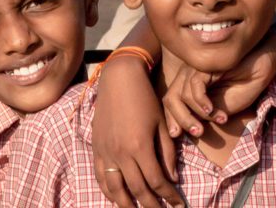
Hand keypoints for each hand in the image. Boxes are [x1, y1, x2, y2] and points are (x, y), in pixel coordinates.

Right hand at [91, 57, 183, 207]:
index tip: (178, 205)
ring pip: (115, 189)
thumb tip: (172, 178)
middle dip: (151, 205)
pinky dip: (108, 191)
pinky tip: (117, 198)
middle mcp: (120, 153)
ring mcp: (105, 152)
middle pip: (137, 190)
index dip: (169, 196)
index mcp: (140, 147)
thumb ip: (167, 153)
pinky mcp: (97, 148)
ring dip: (127, 205)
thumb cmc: (145, 99)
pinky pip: (100, 176)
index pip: (157, 181)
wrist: (119, 80)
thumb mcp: (161, 124)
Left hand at [161, 49, 275, 137]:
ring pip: (182, 96)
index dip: (171, 119)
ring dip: (198, 114)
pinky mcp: (205, 65)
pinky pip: (195, 87)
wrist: (262, 67)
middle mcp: (188, 75)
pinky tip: (214, 110)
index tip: (176, 135)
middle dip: (181, 120)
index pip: (170, 102)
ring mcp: (195, 69)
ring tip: (218, 119)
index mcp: (189, 85)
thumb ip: (202, 115)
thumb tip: (185, 128)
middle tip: (198, 132)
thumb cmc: (244, 86)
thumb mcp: (220, 109)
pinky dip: (202, 102)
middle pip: (170, 99)